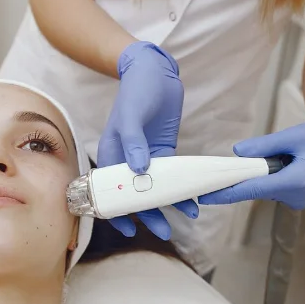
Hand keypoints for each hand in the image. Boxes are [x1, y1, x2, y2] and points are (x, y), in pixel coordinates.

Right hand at [97, 41, 197, 239]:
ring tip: (186, 218)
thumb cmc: (136, 91)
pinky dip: (181, 187)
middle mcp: (126, 160)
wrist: (154, 71)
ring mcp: (146, 157)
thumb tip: (139, 170)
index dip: (118, 212)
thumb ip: (133, 142)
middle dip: (148, 215)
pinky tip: (193, 199)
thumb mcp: (131, 115)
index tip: (128, 229)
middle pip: (136, 195)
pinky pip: (172, 175)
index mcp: (111, 154)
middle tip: (164, 232)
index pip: (111, 191)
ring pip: (155, 189)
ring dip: (169, 205)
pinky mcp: (163, 152)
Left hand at [198, 107, 304, 209]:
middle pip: (256, 187)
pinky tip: (288, 159)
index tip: (206, 197)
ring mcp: (296, 199)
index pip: (252, 189)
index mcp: (296, 182)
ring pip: (264, 186)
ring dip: (262, 171)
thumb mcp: (293, 135)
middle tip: (249, 155)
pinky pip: (272, 186)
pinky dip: (270, 174)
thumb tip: (237, 152)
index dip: (227, 192)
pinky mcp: (296, 197)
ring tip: (287, 151)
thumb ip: (263, 146)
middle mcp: (296, 196)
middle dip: (247, 173)